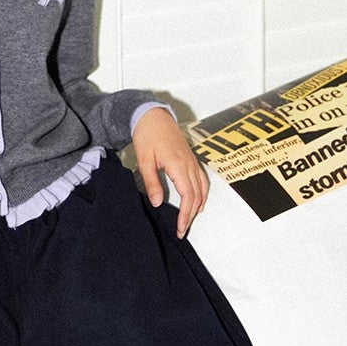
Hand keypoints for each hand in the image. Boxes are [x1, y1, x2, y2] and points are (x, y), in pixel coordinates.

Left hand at [131, 107, 208, 238]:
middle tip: (182, 230)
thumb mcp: (145, 160)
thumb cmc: (147, 135)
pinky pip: (202, 179)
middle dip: (191, 215)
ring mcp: (192, 161)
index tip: (180, 228)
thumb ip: (152, 183)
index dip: (185, 215)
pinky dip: (201, 193)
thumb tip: (158, 203)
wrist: (153, 116)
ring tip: (190, 220)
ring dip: (198, 206)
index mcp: (179, 166)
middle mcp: (189, 164)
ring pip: (202, 188)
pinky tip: (198, 200)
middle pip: (197, 196)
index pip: (188, 197)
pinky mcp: (190, 158)